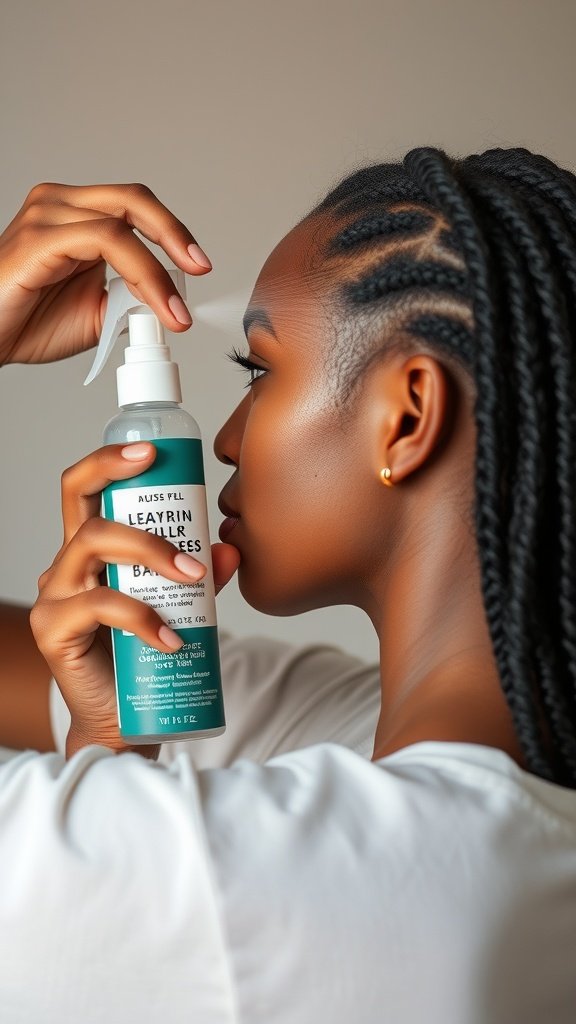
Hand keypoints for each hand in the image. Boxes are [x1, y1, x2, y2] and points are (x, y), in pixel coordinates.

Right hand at [0, 181, 211, 366]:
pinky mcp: (38, 238)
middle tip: (201, 268)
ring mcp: (46, 216)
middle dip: (174, 234)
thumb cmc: (27, 321)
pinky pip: (102, 241)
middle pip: (133, 199)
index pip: (135, 207)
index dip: (172, 232)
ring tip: (174, 311)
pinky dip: (138, 272)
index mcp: (75, 214)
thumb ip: (130, 297)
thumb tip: (167, 299)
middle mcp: (60, 205)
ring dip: (158, 270)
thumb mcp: (97, 312)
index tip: (199, 266)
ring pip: (121, 225)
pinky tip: (153, 303)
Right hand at [30, 442, 239, 760]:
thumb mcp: (181, 605)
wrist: (125, 719)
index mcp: (90, 549)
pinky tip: (172, 640)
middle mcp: (65, 565)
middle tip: (193, 544)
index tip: (152, 451)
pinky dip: (142, 617)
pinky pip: (100, 605)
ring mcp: (55, 595)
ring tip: (194, 580)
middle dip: (143, 514)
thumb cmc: (146, 655)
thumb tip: (232, 550)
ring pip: (93, 546)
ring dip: (152, 555)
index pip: (83, 489)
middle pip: (86, 510)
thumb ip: (204, 576)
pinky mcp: (54, 629)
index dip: (109, 461)